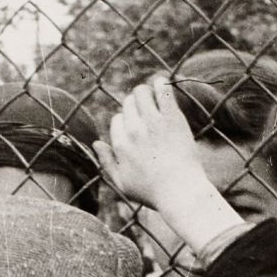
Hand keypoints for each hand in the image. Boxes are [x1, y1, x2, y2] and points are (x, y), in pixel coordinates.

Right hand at [94, 78, 206, 209]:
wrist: (181, 192)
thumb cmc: (152, 193)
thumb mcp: (122, 184)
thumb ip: (106, 163)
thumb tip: (96, 143)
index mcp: (120, 144)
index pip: (117, 119)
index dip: (127, 122)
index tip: (138, 128)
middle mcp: (133, 130)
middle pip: (128, 103)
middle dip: (136, 106)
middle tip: (148, 113)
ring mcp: (152, 122)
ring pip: (141, 92)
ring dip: (146, 92)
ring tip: (154, 97)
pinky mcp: (172, 118)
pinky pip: (162, 90)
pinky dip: (160, 83)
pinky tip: (162, 83)